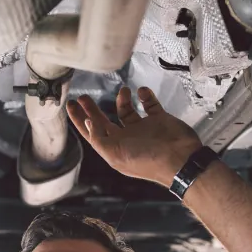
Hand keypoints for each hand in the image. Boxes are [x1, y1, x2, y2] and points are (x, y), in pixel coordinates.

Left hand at [66, 86, 202, 187]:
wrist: (181, 159)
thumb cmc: (149, 160)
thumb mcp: (116, 153)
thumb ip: (99, 138)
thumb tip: (88, 123)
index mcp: (115, 148)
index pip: (92, 133)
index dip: (80, 120)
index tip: (70, 105)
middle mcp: (127, 139)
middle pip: (105, 121)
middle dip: (93, 109)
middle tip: (84, 97)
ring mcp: (143, 129)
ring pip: (127, 111)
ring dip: (122, 99)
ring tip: (122, 91)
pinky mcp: (159, 120)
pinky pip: (149, 104)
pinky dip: (145, 96)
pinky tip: (141, 92)